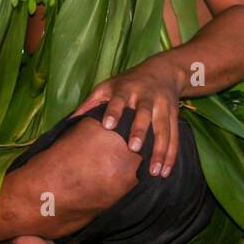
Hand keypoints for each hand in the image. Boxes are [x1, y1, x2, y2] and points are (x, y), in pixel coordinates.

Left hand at [72, 60, 185, 177]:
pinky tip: (166, 171)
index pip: (119, 100)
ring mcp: (162, 107)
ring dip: (160, 150)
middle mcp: (146, 97)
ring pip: (163, 129)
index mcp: (126, 89)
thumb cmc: (127, 82)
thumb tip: (70, 121)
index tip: (108, 125)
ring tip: (155, 171)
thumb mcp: (108, 86)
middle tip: (134, 148)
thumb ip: (90, 103)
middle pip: (144, 114)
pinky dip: (171, 155)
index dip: (114, 111)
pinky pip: (174, 137)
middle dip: (140, 130)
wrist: (163, 71)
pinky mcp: (174, 116)